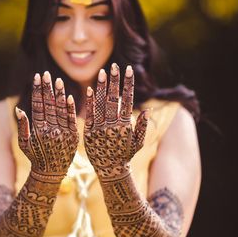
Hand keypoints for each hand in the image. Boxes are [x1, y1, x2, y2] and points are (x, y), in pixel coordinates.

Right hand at [16, 71, 78, 181]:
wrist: (50, 174)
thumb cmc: (35, 158)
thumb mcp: (24, 144)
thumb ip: (23, 126)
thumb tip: (18, 109)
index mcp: (38, 129)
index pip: (38, 105)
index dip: (37, 90)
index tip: (37, 77)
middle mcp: (51, 129)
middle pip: (49, 104)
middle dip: (47, 88)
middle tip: (46, 73)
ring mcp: (63, 133)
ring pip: (61, 110)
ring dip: (59, 94)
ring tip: (58, 80)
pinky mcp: (73, 136)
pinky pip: (72, 120)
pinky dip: (71, 109)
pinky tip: (70, 97)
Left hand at [84, 64, 149, 181]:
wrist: (109, 171)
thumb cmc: (125, 156)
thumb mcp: (137, 143)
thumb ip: (142, 127)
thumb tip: (148, 111)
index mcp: (125, 125)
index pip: (128, 99)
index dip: (128, 84)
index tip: (129, 70)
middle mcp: (113, 125)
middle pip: (114, 98)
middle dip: (115, 81)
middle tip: (115, 65)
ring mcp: (100, 128)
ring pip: (101, 103)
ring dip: (102, 87)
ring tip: (103, 72)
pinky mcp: (89, 132)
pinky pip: (89, 114)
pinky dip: (90, 102)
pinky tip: (90, 89)